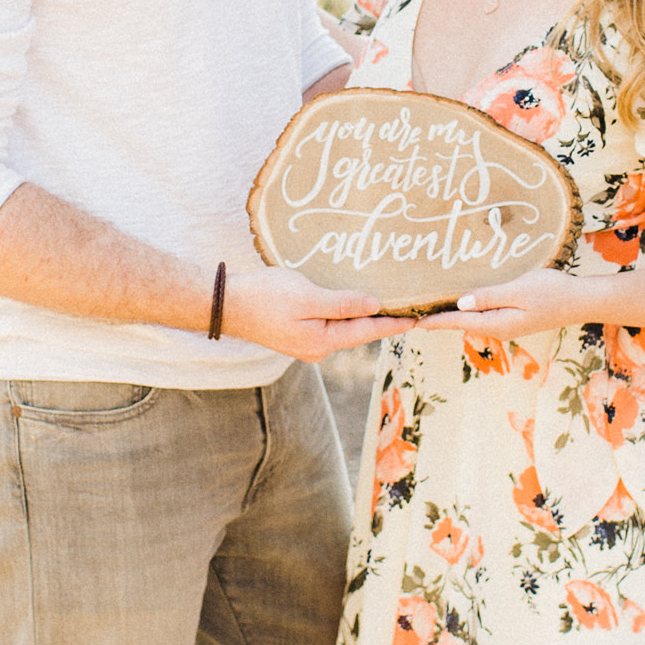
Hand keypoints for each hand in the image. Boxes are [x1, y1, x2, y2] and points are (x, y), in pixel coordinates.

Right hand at [222, 264, 414, 360]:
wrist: (224, 304)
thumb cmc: (264, 297)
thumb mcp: (307, 296)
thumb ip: (341, 303)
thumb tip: (374, 305)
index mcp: (322, 342)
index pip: (367, 332)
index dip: (394, 323)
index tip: (419, 318)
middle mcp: (317, 348)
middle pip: (357, 333)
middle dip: (382, 321)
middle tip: (409, 308)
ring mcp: (306, 343)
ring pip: (343, 329)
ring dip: (362, 317)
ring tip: (387, 304)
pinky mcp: (296, 334)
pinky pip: (328, 324)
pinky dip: (343, 315)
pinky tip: (351, 303)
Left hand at [415, 269, 594, 340]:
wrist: (581, 300)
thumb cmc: (552, 292)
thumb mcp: (518, 290)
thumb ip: (489, 297)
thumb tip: (461, 304)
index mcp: (497, 324)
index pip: (458, 321)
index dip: (434, 320)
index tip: (412, 321)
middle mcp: (498, 328)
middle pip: (461, 322)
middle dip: (439, 318)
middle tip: (414, 310)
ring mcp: (506, 325)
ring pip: (472, 319)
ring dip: (453, 313)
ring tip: (431, 305)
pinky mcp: (513, 318)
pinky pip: (484, 314)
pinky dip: (469, 309)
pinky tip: (462, 300)